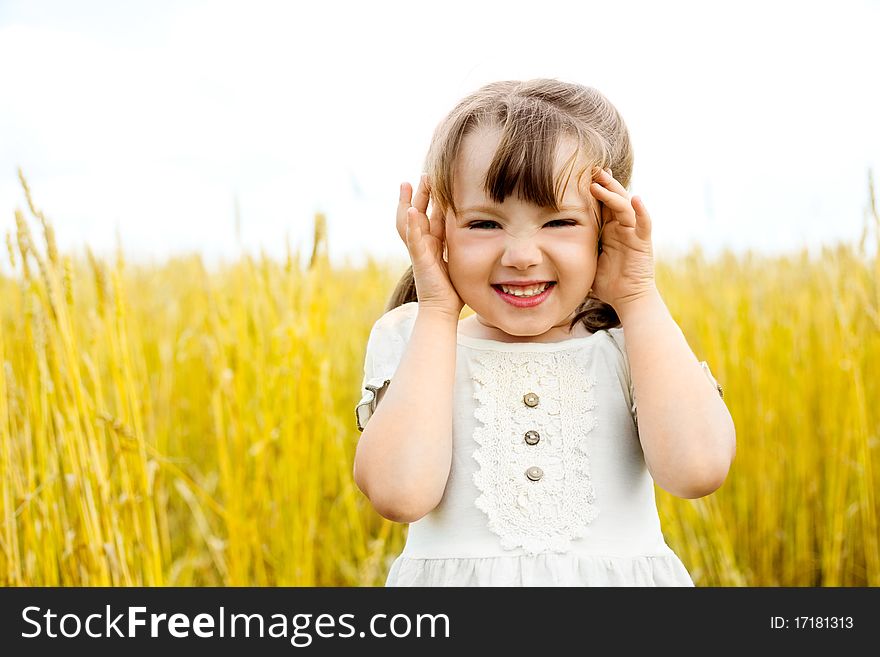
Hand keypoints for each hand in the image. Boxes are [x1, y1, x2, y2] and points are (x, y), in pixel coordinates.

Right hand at [396, 174, 463, 317]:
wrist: (442, 309)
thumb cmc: (453, 291)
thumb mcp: (460, 261)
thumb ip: (464, 248)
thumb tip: (484, 236)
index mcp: (433, 244)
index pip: (432, 216)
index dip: (434, 199)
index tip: (437, 181)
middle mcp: (423, 244)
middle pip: (418, 213)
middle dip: (421, 194)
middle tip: (423, 175)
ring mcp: (419, 250)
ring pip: (409, 221)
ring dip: (408, 202)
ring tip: (408, 184)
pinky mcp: (419, 258)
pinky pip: (412, 239)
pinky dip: (411, 224)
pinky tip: (411, 209)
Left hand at [586, 167, 656, 312]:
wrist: (626, 299)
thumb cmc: (606, 283)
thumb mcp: (585, 260)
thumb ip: (574, 248)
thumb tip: (545, 247)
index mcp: (609, 228)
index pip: (602, 202)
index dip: (594, 187)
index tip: (581, 173)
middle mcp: (623, 226)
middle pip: (614, 198)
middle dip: (603, 182)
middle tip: (590, 168)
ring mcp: (634, 232)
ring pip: (625, 206)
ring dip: (613, 193)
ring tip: (600, 180)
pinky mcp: (643, 242)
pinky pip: (644, 223)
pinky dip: (642, 210)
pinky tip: (636, 198)